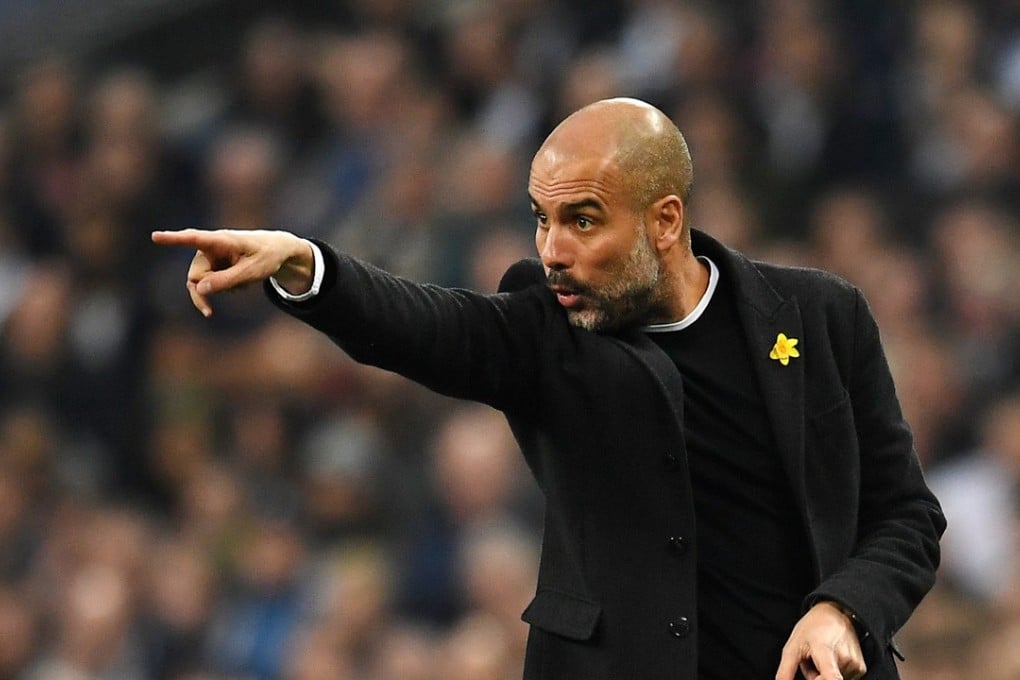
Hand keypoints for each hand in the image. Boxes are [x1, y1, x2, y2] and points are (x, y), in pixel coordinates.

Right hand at [152, 228, 313, 316]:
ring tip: (242, 284)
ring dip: (218, 290)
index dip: (174, 239)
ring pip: (200, 283)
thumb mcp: (251, 272)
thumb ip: (226, 280)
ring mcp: (210, 257)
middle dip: (207, 291)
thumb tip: (197, 289)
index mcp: (221, 241)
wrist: (277, 251)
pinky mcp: (212, 265)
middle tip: (209, 312)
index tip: (155, 237)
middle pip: (195, 275)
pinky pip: (209, 285)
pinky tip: (239, 282)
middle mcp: (210, 247)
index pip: (195, 239)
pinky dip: (223, 289)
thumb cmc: (266, 256)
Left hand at [776, 601, 866, 679]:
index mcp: (823, 649)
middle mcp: (843, 656)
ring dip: (824, 675)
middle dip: (814, 677)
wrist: (836, 614)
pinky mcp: (861, 668)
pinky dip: (834, 674)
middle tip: (811, 660)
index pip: (831, 676)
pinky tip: (833, 658)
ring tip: (822, 656)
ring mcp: (854, 662)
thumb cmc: (812, 629)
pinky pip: (843, 679)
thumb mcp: (792, 647)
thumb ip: (786, 671)